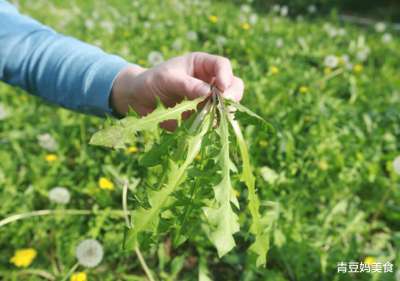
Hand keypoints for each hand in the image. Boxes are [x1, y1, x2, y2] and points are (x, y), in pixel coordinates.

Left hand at [110, 52, 243, 119]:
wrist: (139, 100)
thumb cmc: (151, 81)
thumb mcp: (166, 79)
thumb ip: (186, 85)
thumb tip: (208, 92)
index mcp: (202, 65)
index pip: (222, 65)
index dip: (226, 75)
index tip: (222, 88)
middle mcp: (209, 81)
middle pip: (233, 86)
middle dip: (231, 96)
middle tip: (223, 106)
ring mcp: (209, 100)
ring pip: (228, 106)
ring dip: (223, 113)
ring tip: (211, 118)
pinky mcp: (204, 117)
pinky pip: (216, 121)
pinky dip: (214, 125)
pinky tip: (206, 127)